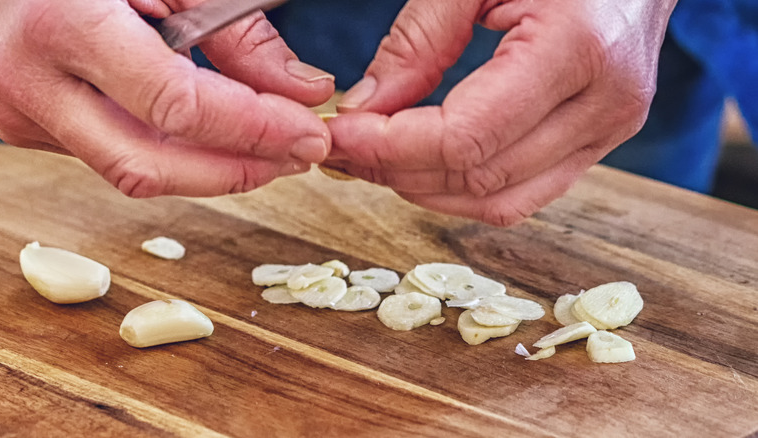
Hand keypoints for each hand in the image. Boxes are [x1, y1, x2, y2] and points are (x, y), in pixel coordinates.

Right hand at [0, 0, 334, 196]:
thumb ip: (240, 33)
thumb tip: (303, 92)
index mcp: (63, 25)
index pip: (176, 107)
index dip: (253, 131)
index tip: (307, 133)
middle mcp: (31, 81)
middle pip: (150, 166)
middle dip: (236, 171)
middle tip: (296, 154)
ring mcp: (25, 114)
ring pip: (136, 172)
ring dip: (213, 168)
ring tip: (268, 147)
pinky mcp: (33, 129)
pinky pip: (119, 157)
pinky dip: (177, 154)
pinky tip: (215, 137)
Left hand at [326, 0, 676, 225]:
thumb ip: (418, 41)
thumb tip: (364, 111)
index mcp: (578, 47)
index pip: (465, 137)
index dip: (391, 148)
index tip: (340, 136)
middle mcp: (606, 104)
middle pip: (479, 176)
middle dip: (397, 171)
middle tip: (344, 149)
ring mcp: (610, 131)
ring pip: (501, 202)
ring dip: (427, 190)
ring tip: (376, 161)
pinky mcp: (599, 142)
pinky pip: (523, 194)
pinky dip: (465, 189)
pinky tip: (424, 164)